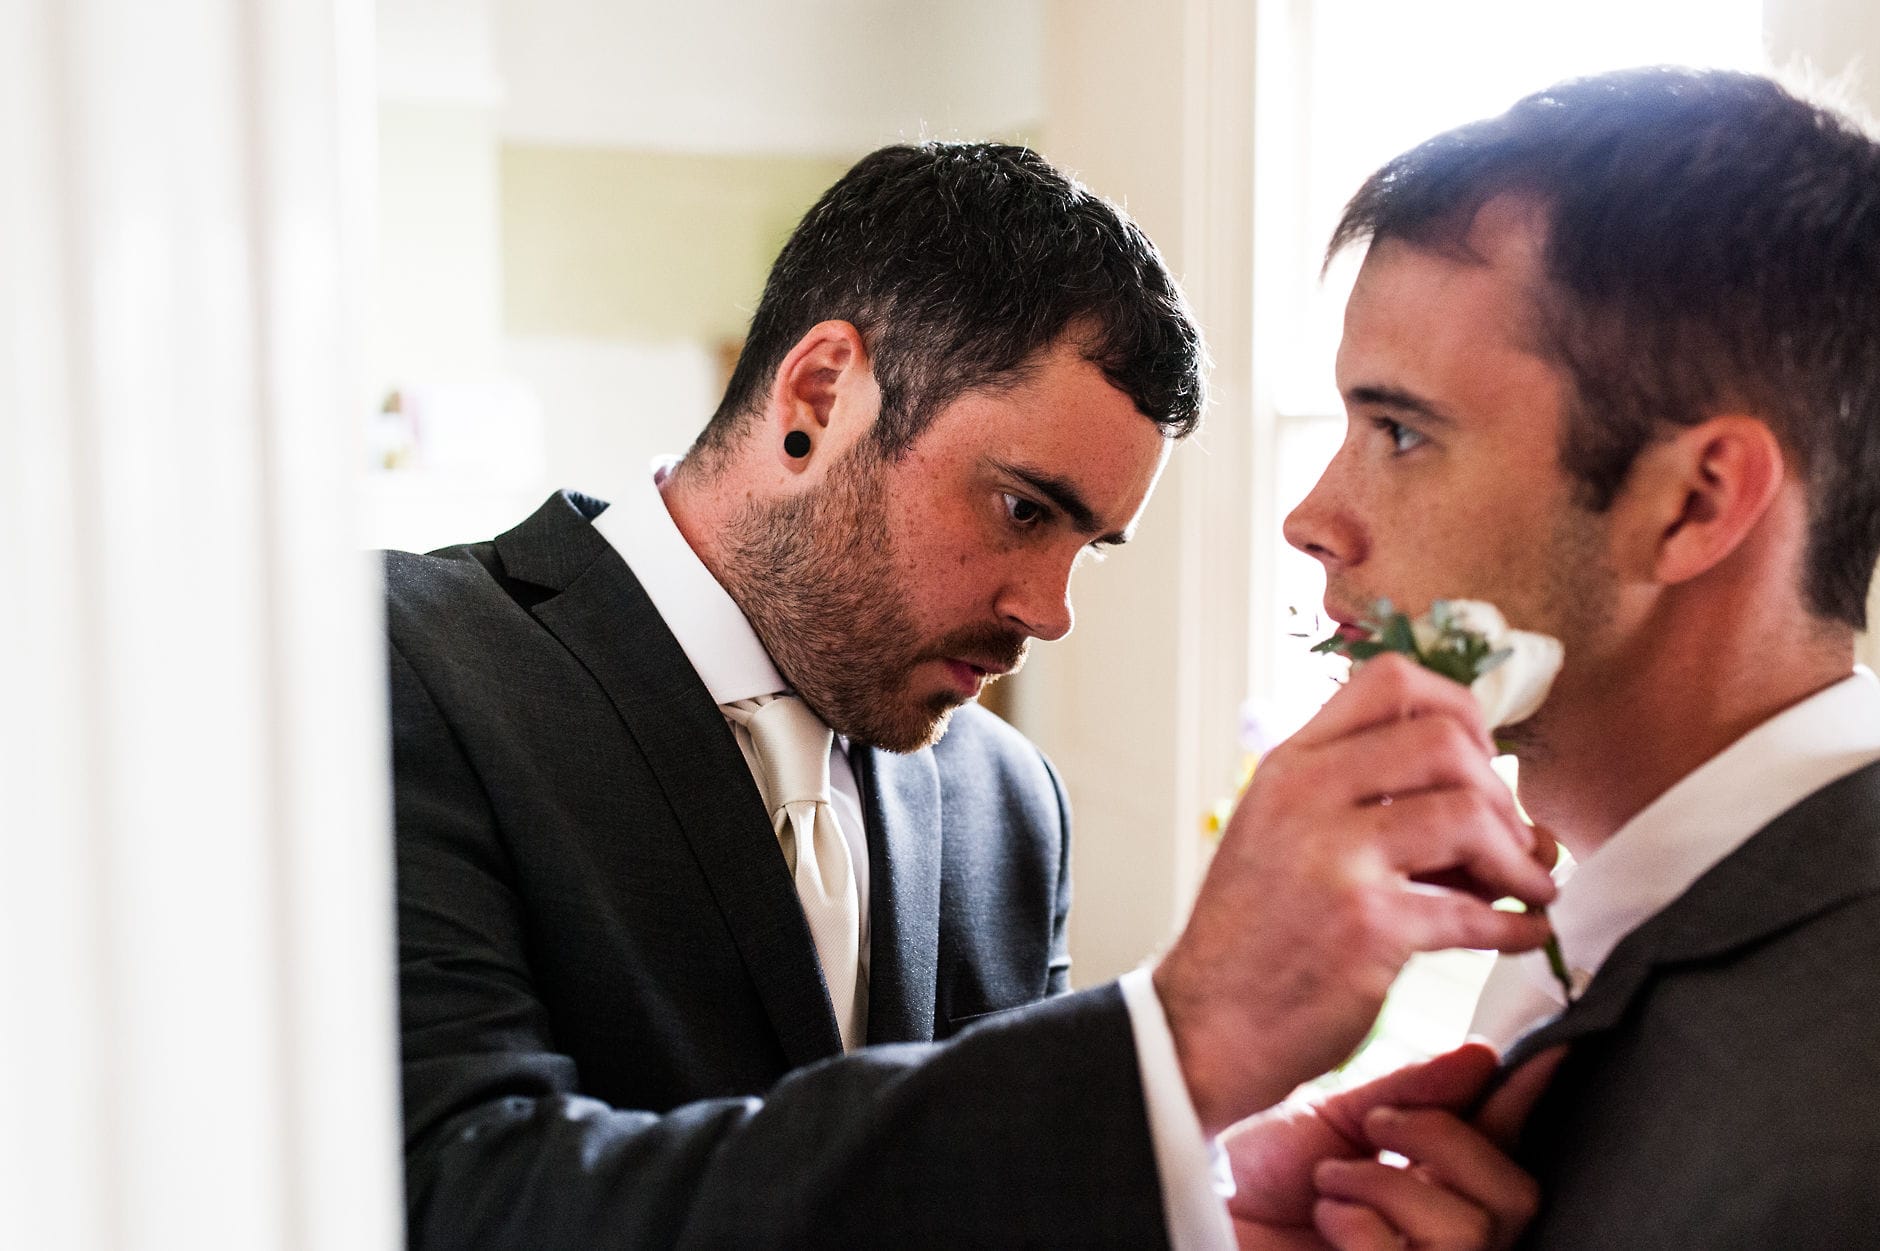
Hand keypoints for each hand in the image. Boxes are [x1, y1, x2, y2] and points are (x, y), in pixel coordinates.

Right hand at [1155, 654, 1556, 1132]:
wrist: (1205, 1025)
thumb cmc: (1255, 936)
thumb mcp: (1283, 835)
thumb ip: (1364, 802)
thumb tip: (1500, 805)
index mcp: (1289, 764)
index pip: (1389, 682)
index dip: (1458, 710)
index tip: (1482, 758)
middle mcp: (1307, 795)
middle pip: (1445, 740)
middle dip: (1500, 791)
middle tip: (1511, 839)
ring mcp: (1335, 858)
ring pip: (1469, 813)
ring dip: (1520, 858)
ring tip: (1528, 888)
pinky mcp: (1368, 926)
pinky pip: (1474, 912)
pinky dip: (1516, 925)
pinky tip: (1521, 935)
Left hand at [1225, 1043, 1564, 1249]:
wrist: (1191, 1194)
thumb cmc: (1251, 1172)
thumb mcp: (1335, 1118)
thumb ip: (1411, 1093)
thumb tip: (1484, 1056)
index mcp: (1432, 1180)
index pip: (1506, 1142)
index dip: (1529, 1098)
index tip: (1548, 1051)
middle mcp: (1437, 1230)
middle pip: (1514, 1197)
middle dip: (1444, 1144)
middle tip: (1378, 1127)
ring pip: (1473, 1231)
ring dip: (1387, 1188)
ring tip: (1331, 1179)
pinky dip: (1360, 1226)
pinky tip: (1324, 1216)